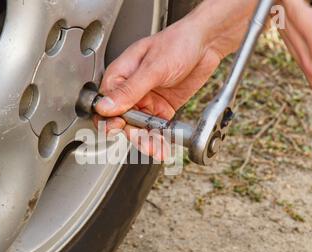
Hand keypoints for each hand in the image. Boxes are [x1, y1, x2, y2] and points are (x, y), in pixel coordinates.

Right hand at [94, 0, 258, 158]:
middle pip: (122, 120)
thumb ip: (129, 90)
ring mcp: (147, 101)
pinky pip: (157, 129)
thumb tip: (105, 106)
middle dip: (131, 133)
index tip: (118, 128)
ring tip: (155, 149)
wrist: (206, 43)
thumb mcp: (152, 68)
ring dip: (146, 141)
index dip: (109, 119)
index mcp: (120, 76)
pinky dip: (159, 140)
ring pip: (139, 128)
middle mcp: (131, 90)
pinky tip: (162, 148)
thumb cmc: (178, 42)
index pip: (105, 104)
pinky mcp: (162, 109)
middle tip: (142, 140)